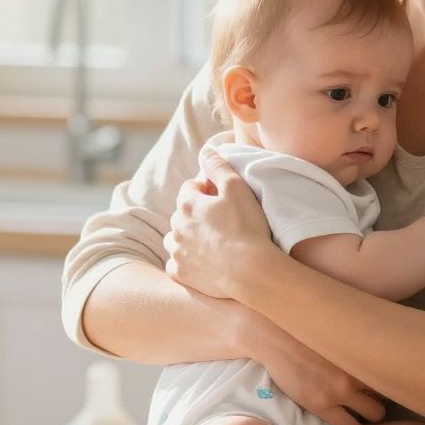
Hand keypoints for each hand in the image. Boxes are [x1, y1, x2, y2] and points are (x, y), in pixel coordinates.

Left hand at [163, 147, 275, 300]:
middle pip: (182, 213)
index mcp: (187, 204)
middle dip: (196, 213)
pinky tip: (201, 262)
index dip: (205, 189)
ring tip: (209, 241)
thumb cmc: (246, 227)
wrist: (250, 271)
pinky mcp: (180, 274)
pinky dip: (185, 261)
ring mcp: (177, 251)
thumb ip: (218, 165)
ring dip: (187, 237)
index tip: (221, 197)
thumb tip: (205, 150)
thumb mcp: (236, 187)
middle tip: (221, 220)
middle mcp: (176, 227)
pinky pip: (176, 264)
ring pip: (175, 239)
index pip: (189, 188)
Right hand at [240, 312, 384, 424]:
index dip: (389, 376)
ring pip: (376, 413)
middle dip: (384, 395)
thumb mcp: (335, 330)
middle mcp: (357, 369)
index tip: (384, 380)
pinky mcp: (323, 405)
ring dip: (371, 414)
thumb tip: (372, 333)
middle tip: (374, 397)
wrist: (272, 336)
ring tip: (362, 413)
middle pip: (389, 391)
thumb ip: (355, 341)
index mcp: (362, 349)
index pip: (392, 368)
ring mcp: (340, 389)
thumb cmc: (302, 328)